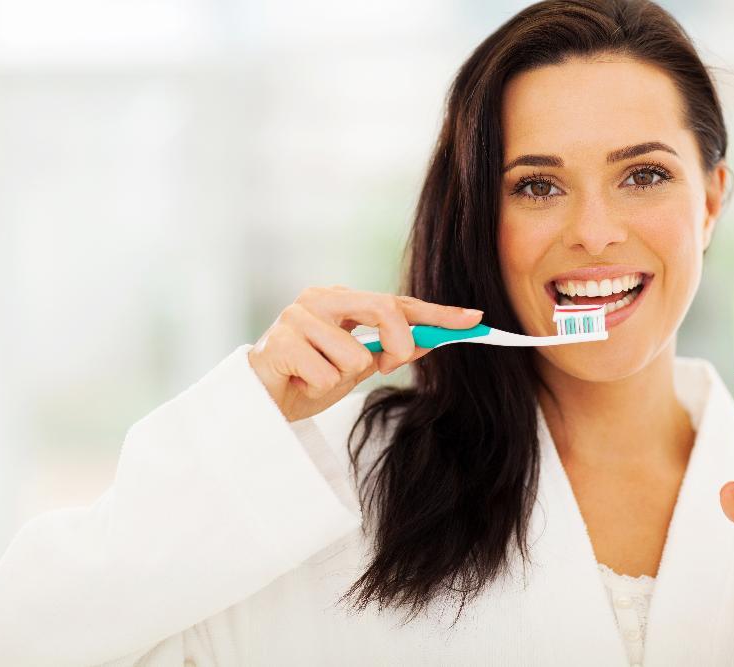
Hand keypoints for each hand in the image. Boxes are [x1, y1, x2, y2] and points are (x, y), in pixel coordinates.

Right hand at [248, 285, 482, 422]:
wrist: (258, 402)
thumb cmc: (307, 379)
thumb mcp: (357, 366)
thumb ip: (391, 350)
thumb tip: (433, 341)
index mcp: (341, 300)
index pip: (398, 302)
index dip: (438, 314)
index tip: (475, 320)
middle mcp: (320, 299)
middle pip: (384, 310)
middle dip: (397, 344)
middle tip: (387, 366)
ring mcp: (297, 316)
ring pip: (356, 356)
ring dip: (342, 379)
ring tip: (316, 378)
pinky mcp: (281, 341)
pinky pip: (328, 374)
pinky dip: (319, 389)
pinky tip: (299, 383)